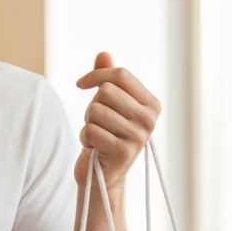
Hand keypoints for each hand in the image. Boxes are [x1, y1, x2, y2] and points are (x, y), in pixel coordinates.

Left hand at [74, 51, 159, 191]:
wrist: (103, 176)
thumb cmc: (106, 135)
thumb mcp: (108, 105)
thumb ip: (107, 79)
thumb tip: (103, 54)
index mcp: (151, 104)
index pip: (121, 75)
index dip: (96, 76)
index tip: (80, 84)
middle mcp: (149, 119)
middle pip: (106, 92)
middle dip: (92, 106)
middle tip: (97, 123)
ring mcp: (138, 136)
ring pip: (95, 111)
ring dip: (88, 124)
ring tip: (97, 136)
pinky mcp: (123, 152)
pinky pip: (90, 131)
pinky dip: (85, 138)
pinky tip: (95, 148)